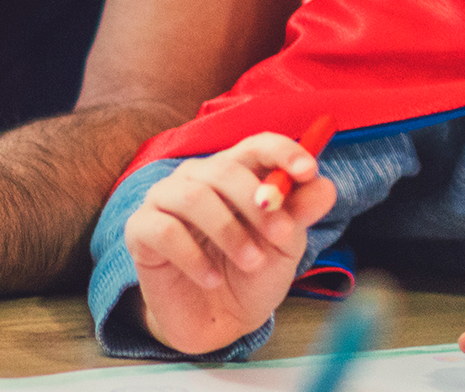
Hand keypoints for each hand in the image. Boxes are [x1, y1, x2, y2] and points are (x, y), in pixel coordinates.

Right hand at [119, 131, 333, 354]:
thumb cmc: (251, 275)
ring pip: (193, 196)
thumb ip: (300, 214)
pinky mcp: (141, 230)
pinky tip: (211, 279)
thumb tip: (324, 185)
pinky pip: (164, 230)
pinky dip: (193, 257)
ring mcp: (164, 200)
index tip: (308, 170)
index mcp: (236, 173)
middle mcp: (197, 178)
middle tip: (280, 235)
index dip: (282, 151)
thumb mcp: (284, 247)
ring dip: (229, 231)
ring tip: (251, 263)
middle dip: (257, 201)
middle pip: (224, 168)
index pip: (256, 145)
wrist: (217, 321)